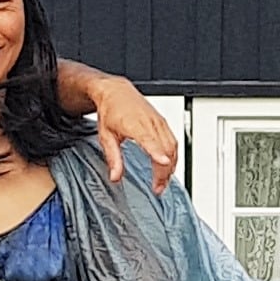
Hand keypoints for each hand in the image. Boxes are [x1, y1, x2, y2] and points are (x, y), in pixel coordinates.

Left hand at [86, 76, 179, 191]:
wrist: (117, 92)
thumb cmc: (111, 110)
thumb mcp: (105, 136)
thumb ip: (113, 158)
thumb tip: (115, 176)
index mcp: (134, 124)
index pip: (149, 139)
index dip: (157, 152)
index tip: (163, 163)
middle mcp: (150, 122)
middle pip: (165, 148)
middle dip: (164, 171)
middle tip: (158, 188)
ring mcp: (159, 121)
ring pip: (172, 146)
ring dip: (170, 166)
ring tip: (162, 182)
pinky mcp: (163, 122)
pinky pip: (173, 141)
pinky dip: (173, 156)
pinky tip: (167, 167)